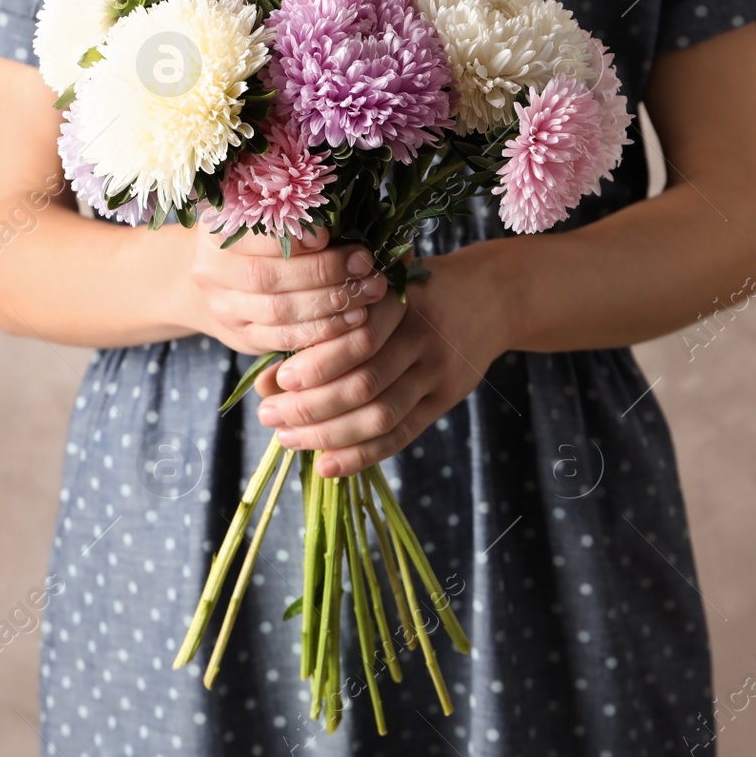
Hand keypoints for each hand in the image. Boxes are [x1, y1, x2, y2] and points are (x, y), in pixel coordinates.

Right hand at [184, 227, 387, 354]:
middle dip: (324, 272)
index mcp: (216, 230)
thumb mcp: (263, 216)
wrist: (218, 283)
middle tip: (365, 266)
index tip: (329, 235)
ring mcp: (224, 308)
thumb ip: (292, 215)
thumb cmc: (256, 239)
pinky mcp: (242, 337)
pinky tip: (352, 321)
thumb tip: (347, 214)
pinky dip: (321, 331)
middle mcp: (211, 270)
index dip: (291, 237)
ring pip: (278, 312)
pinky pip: (283, 339)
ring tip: (367, 293)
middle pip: (268, 277)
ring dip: (330, 304)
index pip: (251, 234)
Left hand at [254, 244, 511, 477]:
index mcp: (400, 298)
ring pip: (380, 415)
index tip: (276, 380)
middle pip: (363, 382)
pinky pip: (400, 435)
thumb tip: (265, 380)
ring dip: (328, 435)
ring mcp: (437, 372)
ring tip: (288, 439)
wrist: (490, 298)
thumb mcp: (376, 291)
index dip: (314, 364)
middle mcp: (423, 336)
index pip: (355, 337)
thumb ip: (325, 328)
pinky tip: (327, 465)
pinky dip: (361, 455)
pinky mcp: (445, 400)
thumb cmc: (413, 292)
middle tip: (270, 416)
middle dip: (309, 406)